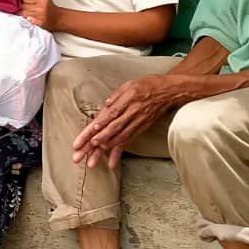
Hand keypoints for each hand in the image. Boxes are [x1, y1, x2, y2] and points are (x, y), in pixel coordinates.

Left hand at [19, 0, 60, 31]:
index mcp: (42, 0)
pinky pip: (28, 20)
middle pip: (23, 6)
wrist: (60, 19)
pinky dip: (27, 19)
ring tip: (27, 12)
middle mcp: (41, 8)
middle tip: (24, 7)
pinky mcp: (39, 23)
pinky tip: (30, 17)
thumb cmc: (50, 8)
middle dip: (22, 7)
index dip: (23, 0)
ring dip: (23, 13)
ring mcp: (40, 16)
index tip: (25, 1)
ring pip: (24, 14)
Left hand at [73, 75, 193, 169]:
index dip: (99, 125)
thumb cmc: (146, 85)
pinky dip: (119, 152)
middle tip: (81, 153)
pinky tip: (111, 163)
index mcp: (126, 101)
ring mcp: (135, 124)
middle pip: (110, 130)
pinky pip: (127, 142)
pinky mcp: (139, 129)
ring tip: (91, 161)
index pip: (109, 115)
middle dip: (94, 142)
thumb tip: (105, 106)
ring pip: (117, 139)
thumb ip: (116, 96)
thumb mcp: (129, 85)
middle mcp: (131, 114)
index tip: (89, 135)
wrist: (167, 92)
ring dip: (103, 151)